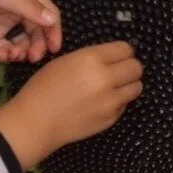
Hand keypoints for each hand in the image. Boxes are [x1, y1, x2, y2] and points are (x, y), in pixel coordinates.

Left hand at [0, 0, 60, 62]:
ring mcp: (0, 24)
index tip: (55, 47)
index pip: (46, 11)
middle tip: (35, 57)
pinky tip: (1, 55)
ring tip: (16, 57)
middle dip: (39, 44)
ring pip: (22, 41)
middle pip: (36, 29)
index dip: (53, 29)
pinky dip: (6, 54)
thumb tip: (53, 21)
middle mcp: (14, 8)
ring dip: (23, 51)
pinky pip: (4, 49)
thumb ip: (26, 6)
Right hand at [0, 42, 142, 169]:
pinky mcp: (111, 118)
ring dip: (129, 84)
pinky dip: (118, 101)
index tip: (120, 55)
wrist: (36, 123)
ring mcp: (110, 101)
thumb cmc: (44, 88)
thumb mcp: (65, 61)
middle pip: (136, 67)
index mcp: (91, 59)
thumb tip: (114, 57)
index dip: (124, 51)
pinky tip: (102, 102)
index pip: (125, 49)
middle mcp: (105, 78)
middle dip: (130, 67)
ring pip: (137, 86)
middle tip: (120, 70)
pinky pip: (125, 104)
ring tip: (114, 86)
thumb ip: (92, 57)